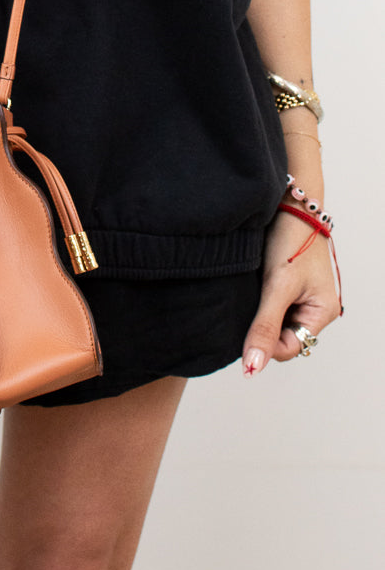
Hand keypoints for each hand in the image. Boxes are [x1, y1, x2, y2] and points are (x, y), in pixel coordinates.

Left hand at [241, 208, 342, 376]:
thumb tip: (253, 367)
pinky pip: (270, 303)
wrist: (290, 202)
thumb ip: (264, 327)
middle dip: (262, 324)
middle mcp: (315, 307)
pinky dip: (259, 297)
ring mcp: (302, 295)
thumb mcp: (277, 286)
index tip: (246, 322)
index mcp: (323, 312)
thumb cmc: (291, 239)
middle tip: (249, 299)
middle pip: (281, 335)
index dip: (264, 342)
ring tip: (252, 288)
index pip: (288, 348)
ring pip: (273, 319)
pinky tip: (252, 283)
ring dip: (259, 309)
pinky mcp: (288, 283)